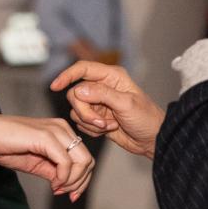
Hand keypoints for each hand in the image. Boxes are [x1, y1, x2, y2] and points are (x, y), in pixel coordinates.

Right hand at [0, 112, 94, 199]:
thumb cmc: (6, 146)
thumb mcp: (37, 163)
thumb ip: (54, 171)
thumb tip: (68, 186)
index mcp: (61, 132)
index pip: (85, 158)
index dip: (81, 180)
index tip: (68, 194)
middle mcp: (62, 128)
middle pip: (88, 160)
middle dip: (80, 182)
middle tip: (64, 194)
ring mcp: (55, 131)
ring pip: (82, 161)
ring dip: (73, 181)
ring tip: (57, 188)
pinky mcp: (46, 137)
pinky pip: (66, 162)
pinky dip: (63, 177)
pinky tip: (52, 184)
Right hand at [50, 62, 164, 158]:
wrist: (152, 139)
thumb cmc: (146, 118)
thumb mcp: (126, 104)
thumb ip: (102, 95)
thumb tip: (79, 90)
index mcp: (111, 76)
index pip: (83, 69)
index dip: (67, 75)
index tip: (55, 86)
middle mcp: (102, 87)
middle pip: (76, 94)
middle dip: (85, 111)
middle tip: (101, 123)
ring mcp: (98, 103)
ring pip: (77, 110)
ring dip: (90, 122)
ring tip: (109, 126)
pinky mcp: (96, 118)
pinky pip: (81, 122)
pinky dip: (92, 129)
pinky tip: (108, 130)